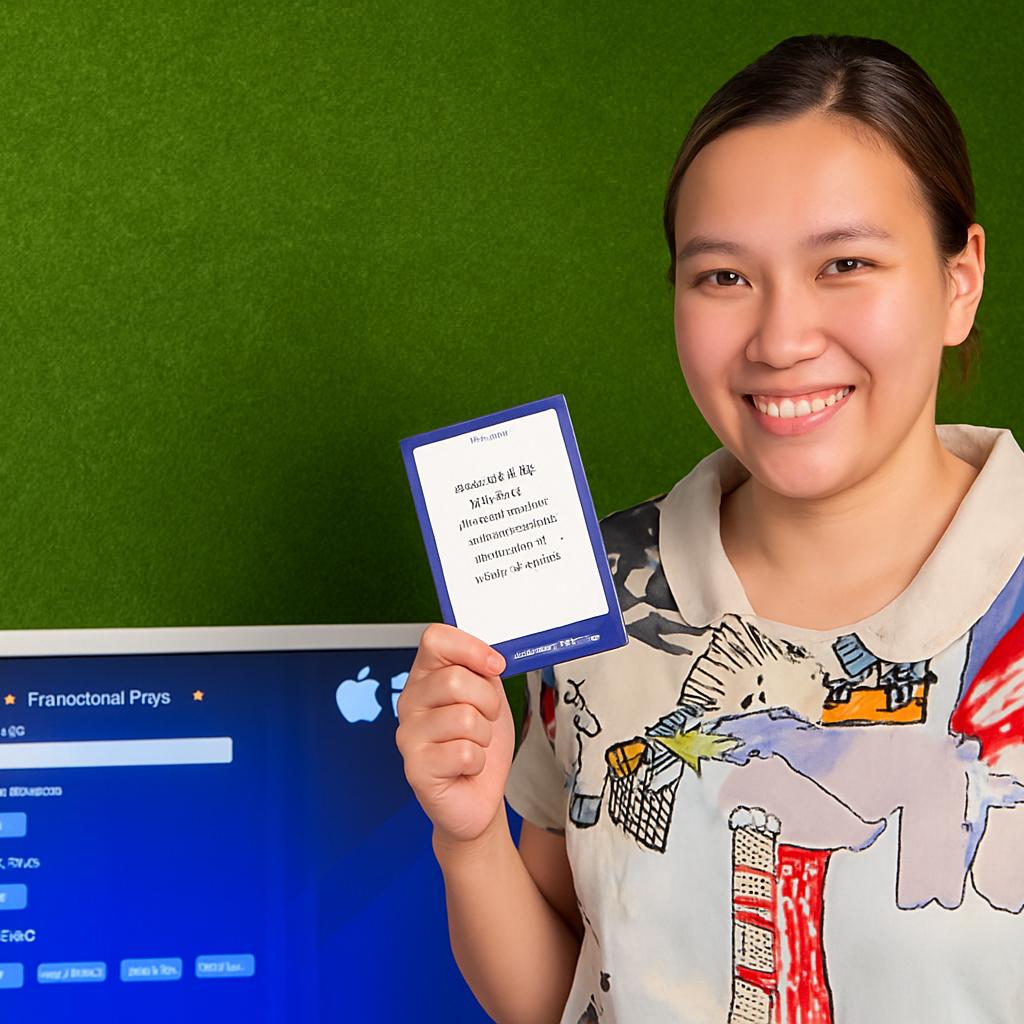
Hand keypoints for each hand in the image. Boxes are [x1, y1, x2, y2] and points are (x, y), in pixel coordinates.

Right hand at [395, 622, 514, 844]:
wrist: (479, 795)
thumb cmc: (480, 745)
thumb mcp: (489, 697)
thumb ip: (483, 670)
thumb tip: (490, 655)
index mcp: (425, 677)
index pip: (435, 639)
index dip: (470, 648)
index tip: (494, 665)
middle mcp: (410, 702)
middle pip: (456, 679)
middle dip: (488, 701)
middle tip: (486, 719)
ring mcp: (408, 735)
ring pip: (465, 717)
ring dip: (484, 735)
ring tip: (473, 745)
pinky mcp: (415, 767)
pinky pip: (464, 752)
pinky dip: (477, 761)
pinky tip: (465, 767)